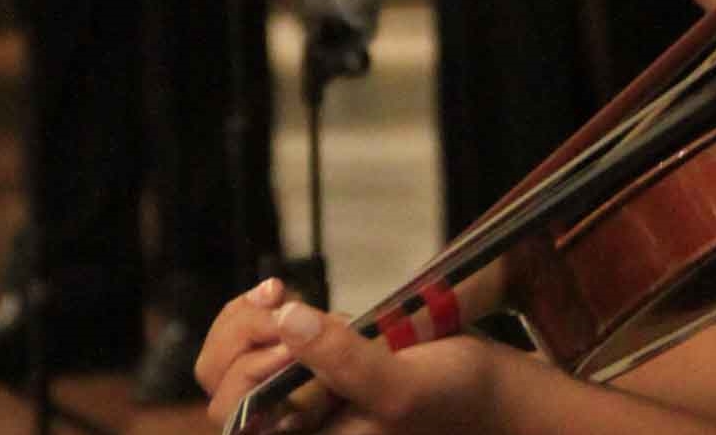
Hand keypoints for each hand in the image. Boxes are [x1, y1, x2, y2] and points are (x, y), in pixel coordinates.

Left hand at [199, 278, 536, 433]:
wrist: (493, 393)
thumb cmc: (454, 401)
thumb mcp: (401, 387)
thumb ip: (344, 361)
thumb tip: (287, 322)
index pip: (233, 410)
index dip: (250, 363)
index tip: (294, 328)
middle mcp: (293, 430)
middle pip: (222, 384)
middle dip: (246, 332)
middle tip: (283, 298)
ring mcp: (300, 402)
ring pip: (233, 362)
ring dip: (252, 319)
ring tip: (283, 294)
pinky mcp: (313, 374)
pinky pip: (261, 346)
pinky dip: (267, 313)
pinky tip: (290, 296)